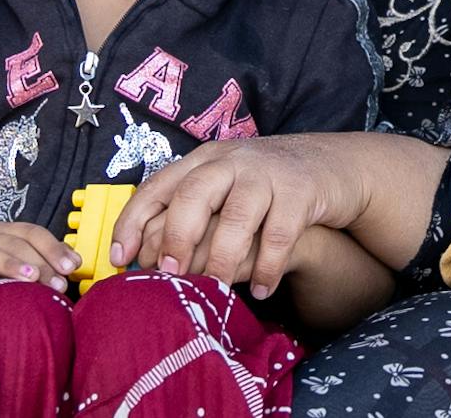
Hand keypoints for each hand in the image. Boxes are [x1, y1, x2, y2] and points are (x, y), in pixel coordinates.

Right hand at [0, 222, 78, 291]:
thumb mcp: (25, 267)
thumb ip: (49, 261)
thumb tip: (75, 262)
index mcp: (6, 232)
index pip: (32, 233)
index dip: (53, 248)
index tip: (71, 267)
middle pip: (14, 244)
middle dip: (39, 263)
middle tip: (56, 284)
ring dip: (10, 264)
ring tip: (29, 277)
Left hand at [109, 134, 366, 297]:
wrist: (331, 165)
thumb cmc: (263, 187)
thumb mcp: (223, 187)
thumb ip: (189, 213)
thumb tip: (144, 261)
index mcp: (203, 161)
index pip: (157, 187)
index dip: (132, 222)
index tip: (119, 259)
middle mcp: (230, 162)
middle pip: (193, 195)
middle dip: (176, 237)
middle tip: (170, 274)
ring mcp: (266, 174)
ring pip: (237, 217)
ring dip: (222, 259)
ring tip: (215, 290)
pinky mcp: (300, 191)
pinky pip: (279, 233)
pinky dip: (268, 266)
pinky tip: (263, 289)